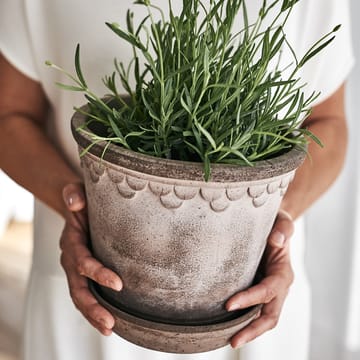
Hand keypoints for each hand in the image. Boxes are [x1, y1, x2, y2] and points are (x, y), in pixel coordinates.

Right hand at [59, 183, 122, 334]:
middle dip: (92, 307)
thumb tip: (75, 202)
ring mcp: (77, 268)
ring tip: (110, 329)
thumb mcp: (77, 191)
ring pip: (81, 296)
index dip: (97, 274)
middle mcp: (72, 258)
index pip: (82, 262)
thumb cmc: (82, 200)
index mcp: (72, 241)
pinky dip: (95, 309)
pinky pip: (87, 293)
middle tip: (110, 322)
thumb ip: (74, 194)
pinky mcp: (85, 273)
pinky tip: (110, 322)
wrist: (79, 206)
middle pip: (78, 288)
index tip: (118, 284)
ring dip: (93, 314)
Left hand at [225, 209, 294, 347]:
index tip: (229, 304)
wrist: (274, 229)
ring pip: (262, 318)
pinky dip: (243, 321)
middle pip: (270, 316)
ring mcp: (269, 292)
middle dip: (252, 330)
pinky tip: (226, 326)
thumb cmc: (276, 225)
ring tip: (228, 340)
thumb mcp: (282, 221)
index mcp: (283, 273)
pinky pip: (253, 311)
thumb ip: (283, 227)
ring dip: (247, 331)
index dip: (250, 299)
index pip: (268, 291)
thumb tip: (277, 239)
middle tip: (232, 341)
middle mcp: (278, 287)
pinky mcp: (258, 292)